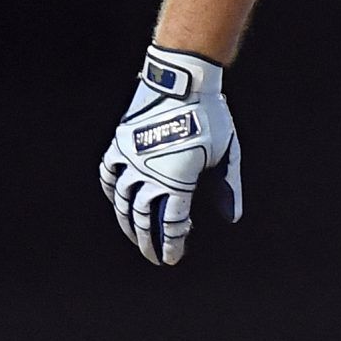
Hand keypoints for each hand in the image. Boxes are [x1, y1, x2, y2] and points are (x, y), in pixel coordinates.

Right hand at [100, 46, 241, 264]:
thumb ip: (227, 187)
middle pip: (144, 219)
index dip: (172, 245)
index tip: (172, 258)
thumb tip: (231, 217)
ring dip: (128, 223)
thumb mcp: (226, 154)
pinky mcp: (119, 144)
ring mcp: (131, 160)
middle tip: (153, 256)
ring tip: (134, 235)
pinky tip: (117, 202)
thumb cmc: (210, 117)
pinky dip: (112, 192)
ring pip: (123, 202)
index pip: (172, 225)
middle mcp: (149, 175)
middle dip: (148, 242)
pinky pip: (109, 176)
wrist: (182, 81)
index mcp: (178, 181)